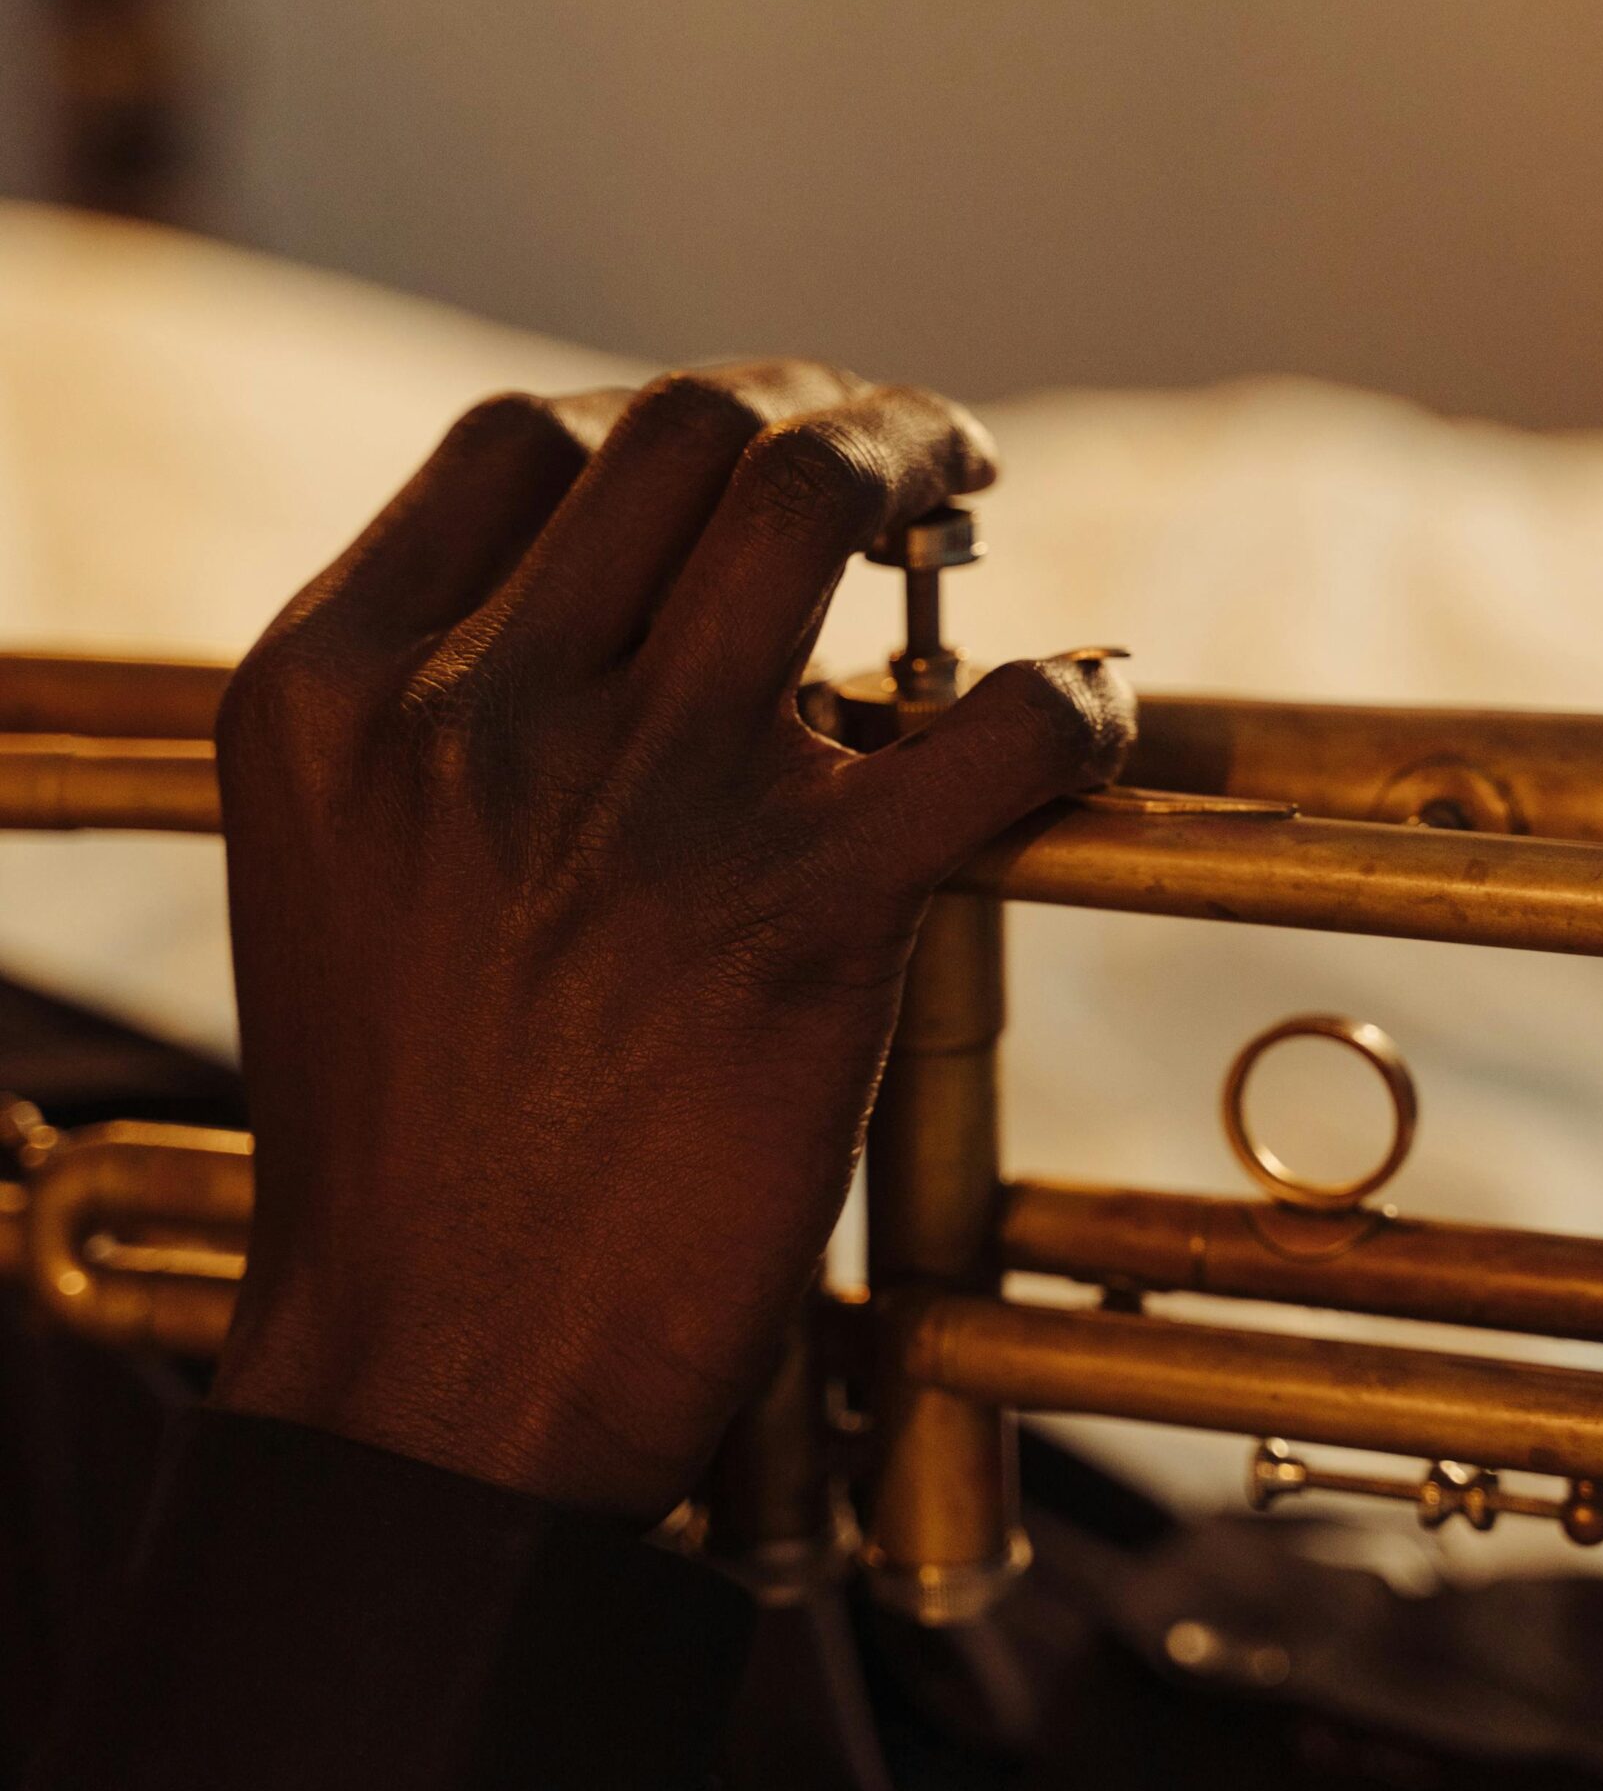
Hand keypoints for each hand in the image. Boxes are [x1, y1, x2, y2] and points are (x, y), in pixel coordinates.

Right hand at [211, 363, 1132, 1519]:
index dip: (657, 418)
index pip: (525, 441)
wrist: (437, 1382)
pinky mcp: (807, 917)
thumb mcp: (337, 874)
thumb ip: (437, 711)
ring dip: (920, 454)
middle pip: (691, 431)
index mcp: (338, 687)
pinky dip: (1071, 694)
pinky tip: (1077, 710)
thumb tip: (619, 592)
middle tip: (890, 450)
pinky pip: (1002, 717)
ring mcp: (646, 804)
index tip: (735, 451)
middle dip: (816, 407)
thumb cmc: (399, 1140)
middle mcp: (481, 712)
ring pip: (823, 497)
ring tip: (959, 493)